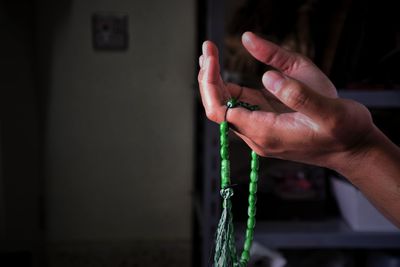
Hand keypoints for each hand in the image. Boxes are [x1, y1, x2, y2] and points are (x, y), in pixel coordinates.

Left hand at [198, 32, 374, 168]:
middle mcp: (257, 135)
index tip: (211, 57)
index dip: (210, 84)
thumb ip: (296, 93)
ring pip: (227, 107)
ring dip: (215, 81)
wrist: (352, 149)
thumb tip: (265, 76)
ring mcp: (260, 129)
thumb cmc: (345, 132)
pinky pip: (240, 106)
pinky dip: (229, 88)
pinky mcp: (266, 122)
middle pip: (218, 109)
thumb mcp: (329, 110)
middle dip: (208, 78)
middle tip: (208, 48)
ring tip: (209, 54)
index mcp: (267, 132)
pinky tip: (222, 72)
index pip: (222, 111)